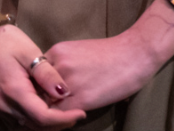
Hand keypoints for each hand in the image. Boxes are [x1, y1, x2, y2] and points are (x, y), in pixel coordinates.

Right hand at [0, 23, 85, 128]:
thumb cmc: (8, 42)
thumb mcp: (30, 53)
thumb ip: (46, 74)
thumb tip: (64, 93)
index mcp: (14, 92)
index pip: (42, 116)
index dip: (64, 119)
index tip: (81, 113)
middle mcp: (4, 106)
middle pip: (35, 126)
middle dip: (58, 124)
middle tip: (77, 115)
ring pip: (26, 127)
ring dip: (47, 125)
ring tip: (66, 114)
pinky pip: (18, 122)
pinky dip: (35, 122)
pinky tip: (48, 111)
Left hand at [46, 24, 173, 112]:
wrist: (138, 51)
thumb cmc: (114, 53)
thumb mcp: (80, 53)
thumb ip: (63, 67)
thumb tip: (54, 89)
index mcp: (56, 52)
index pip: (34, 79)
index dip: (39, 92)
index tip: (45, 99)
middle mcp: (57, 66)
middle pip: (36, 94)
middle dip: (41, 104)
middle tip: (48, 112)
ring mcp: (67, 83)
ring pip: (46, 107)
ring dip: (50, 115)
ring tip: (59, 117)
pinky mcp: (81, 99)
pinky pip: (60, 117)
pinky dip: (62, 121)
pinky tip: (73, 117)